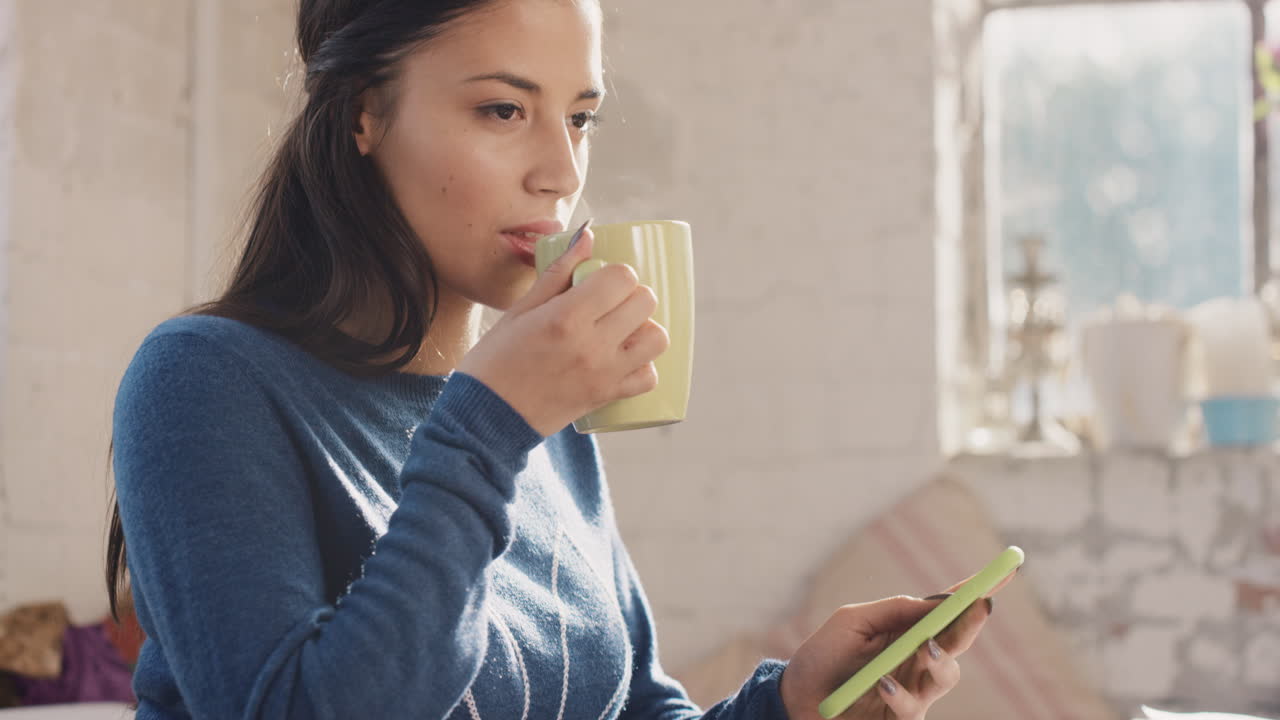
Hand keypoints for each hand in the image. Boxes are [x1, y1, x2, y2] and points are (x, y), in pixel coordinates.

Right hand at [458, 224, 669, 436]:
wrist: (486, 417)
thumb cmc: (495, 360)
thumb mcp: (519, 310)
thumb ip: (557, 273)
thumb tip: (588, 236)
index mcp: (566, 316)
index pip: (621, 277)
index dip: (614, 273)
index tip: (600, 280)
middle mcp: (591, 344)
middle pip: (645, 301)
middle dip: (631, 295)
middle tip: (609, 303)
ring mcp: (603, 373)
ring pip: (656, 339)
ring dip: (644, 328)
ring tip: (620, 329)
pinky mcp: (606, 396)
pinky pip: (649, 377)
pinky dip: (642, 366)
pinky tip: (622, 359)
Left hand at [778, 591, 992, 719]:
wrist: (795, 698)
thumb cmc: (823, 657)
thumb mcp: (852, 622)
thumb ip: (892, 610)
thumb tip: (935, 601)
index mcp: (907, 631)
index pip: (948, 611)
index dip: (975, 593)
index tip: (1005, 571)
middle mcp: (917, 660)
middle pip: (957, 642)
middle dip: (971, 623)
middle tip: (978, 607)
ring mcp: (912, 691)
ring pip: (946, 676)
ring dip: (941, 660)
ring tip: (926, 646)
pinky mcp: (900, 719)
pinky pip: (914, 711)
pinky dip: (902, 696)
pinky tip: (884, 684)